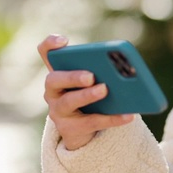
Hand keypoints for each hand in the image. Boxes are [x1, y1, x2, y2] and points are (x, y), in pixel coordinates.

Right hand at [39, 35, 134, 150]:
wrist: (82, 131)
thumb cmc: (89, 98)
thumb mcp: (92, 83)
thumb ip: (102, 72)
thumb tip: (125, 70)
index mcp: (58, 72)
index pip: (46, 53)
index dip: (50, 45)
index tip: (65, 41)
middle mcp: (52, 90)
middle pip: (54, 79)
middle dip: (72, 76)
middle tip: (91, 76)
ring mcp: (58, 110)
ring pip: (69, 101)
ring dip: (87, 95)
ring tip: (105, 90)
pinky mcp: (69, 129)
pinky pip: (91, 122)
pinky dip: (111, 118)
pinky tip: (127, 115)